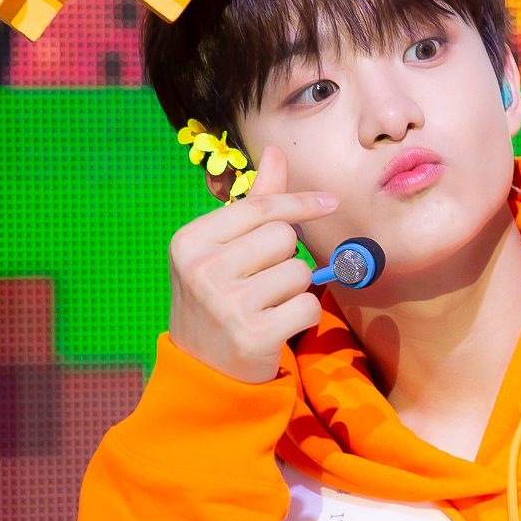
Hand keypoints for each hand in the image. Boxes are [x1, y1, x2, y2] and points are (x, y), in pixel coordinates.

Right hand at [167, 145, 338, 383]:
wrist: (203, 370)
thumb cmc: (219, 298)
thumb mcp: (223, 249)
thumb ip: (255, 202)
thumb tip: (275, 151)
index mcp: (190, 241)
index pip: (259, 208)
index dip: (300, 202)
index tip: (330, 202)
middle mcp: (201, 270)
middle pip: (283, 238)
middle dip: (287, 257)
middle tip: (264, 281)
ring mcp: (225, 305)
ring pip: (299, 272)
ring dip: (295, 289)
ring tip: (267, 306)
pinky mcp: (252, 336)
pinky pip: (308, 307)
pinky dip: (304, 316)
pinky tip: (277, 327)